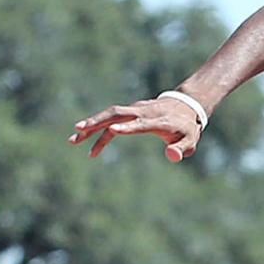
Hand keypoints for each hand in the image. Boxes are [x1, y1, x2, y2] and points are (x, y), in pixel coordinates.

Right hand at [68, 97, 203, 162]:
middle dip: (97, 124)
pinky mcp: (130, 112)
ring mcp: (135, 110)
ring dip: (91, 126)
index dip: (129, 127)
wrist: (185, 106)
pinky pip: (111, 119)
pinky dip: (98, 128)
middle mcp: (143, 112)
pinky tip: (86, 140)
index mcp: (159, 121)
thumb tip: (172, 157)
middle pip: (117, 114)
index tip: (114, 131)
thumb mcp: (190, 141)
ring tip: (73, 140)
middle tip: (77, 134)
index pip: (142, 124)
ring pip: (109, 115)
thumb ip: (182, 149)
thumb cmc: (187, 129)